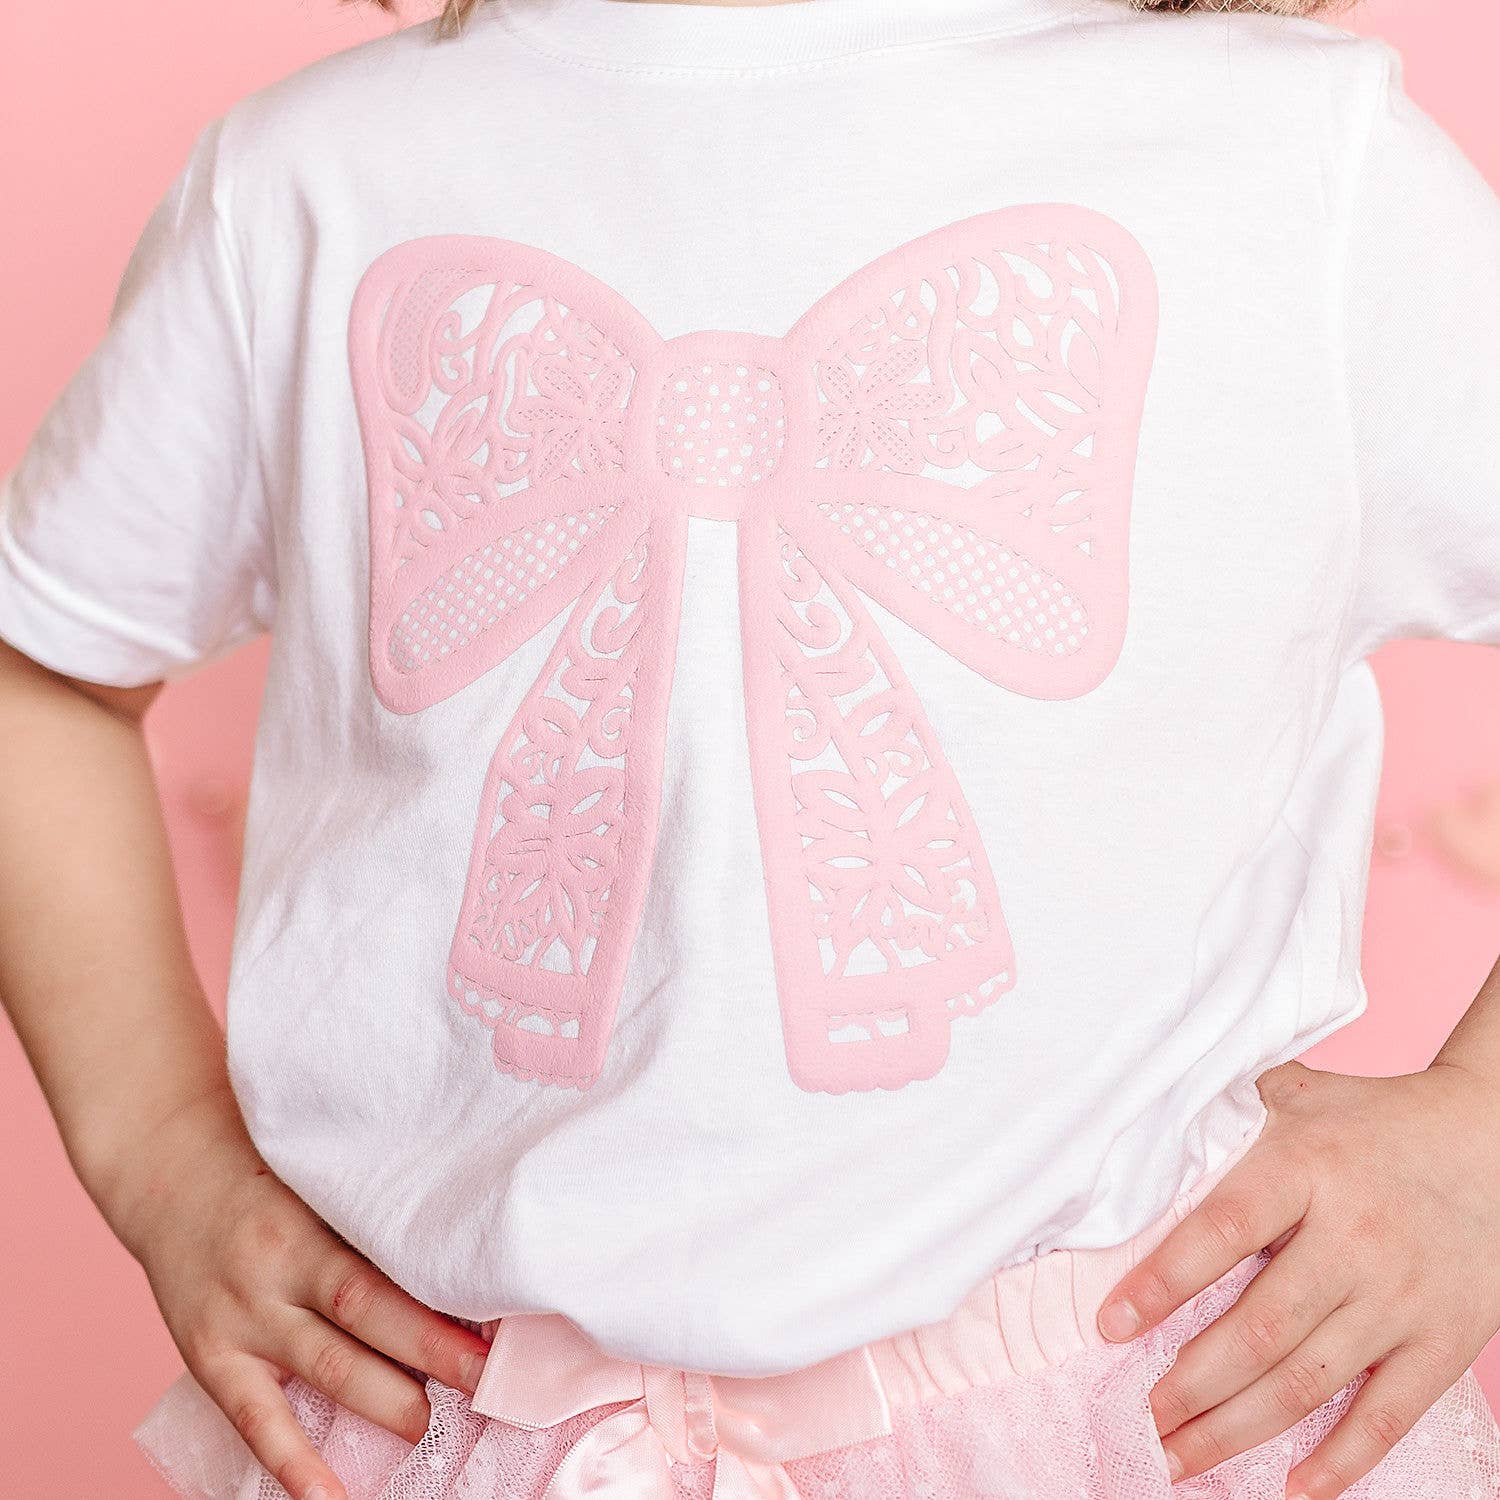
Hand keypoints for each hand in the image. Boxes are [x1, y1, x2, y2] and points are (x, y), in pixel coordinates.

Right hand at [104, 1083, 491, 1499]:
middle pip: (366, 1316)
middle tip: (490, 1384)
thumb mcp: (321, 1172)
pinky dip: (291, 1462)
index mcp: (314, 1217)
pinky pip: (254, 1419)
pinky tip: (329, 1495)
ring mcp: (242, 1317)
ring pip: (323, 1369)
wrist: (166, 1166)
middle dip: (433, 1354)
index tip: (502, 1325)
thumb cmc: (264, 1166)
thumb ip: (373, 1208)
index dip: (442, 1302)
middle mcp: (278, 1269)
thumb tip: (458, 1248)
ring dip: (383, 1402)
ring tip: (431, 1427)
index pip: (388, 1267)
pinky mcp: (211, 1357)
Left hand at [1096, 1059, 1499, 1497]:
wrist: (1491, 1139)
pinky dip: (1342, 1460)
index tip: (1111, 1326)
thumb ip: (1226, 1114)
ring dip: (1238, 1428)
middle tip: (1143, 1416)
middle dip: (1192, 1384)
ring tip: (1181, 1456)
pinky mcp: (1446, 1340)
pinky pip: (1389, 1413)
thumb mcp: (1297, 1094)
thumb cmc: (1373, 1118)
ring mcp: (1403, 1296)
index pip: (1221, 1233)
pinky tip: (1293, 1487)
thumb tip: (1139, 1125)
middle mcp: (1355, 1238)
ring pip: (1310, 1380)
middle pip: (1261, 1328)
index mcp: (1306, 1169)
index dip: (1162, 1283)